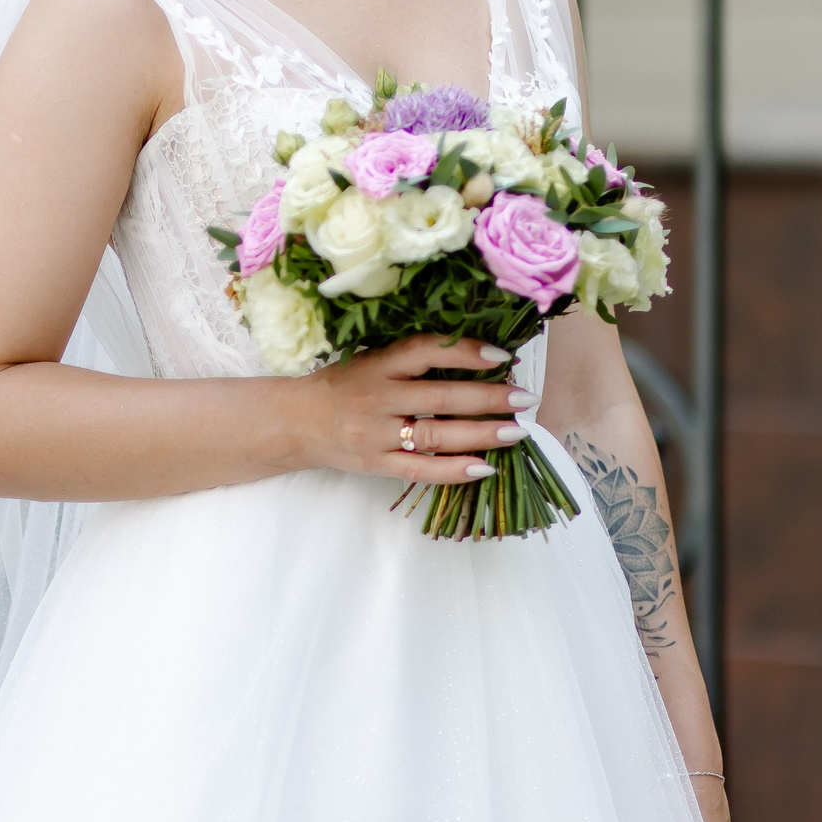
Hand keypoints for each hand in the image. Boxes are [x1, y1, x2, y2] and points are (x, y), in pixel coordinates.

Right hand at [287, 332, 532, 484]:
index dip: (466, 352)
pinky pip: (421, 470)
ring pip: (437, 435)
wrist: (295, 422)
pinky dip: (454, 470)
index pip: (426, 352)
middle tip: (526, 398)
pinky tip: (485, 467)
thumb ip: (408, 361)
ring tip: (516, 432)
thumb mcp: (368, 361)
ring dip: (481, 434)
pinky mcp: (376, 464)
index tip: (502, 357)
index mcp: (377, 365)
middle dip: (489, 398)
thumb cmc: (340, 386)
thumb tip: (472, 359)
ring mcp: (377, 435)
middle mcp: (378, 398)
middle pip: (441, 398)